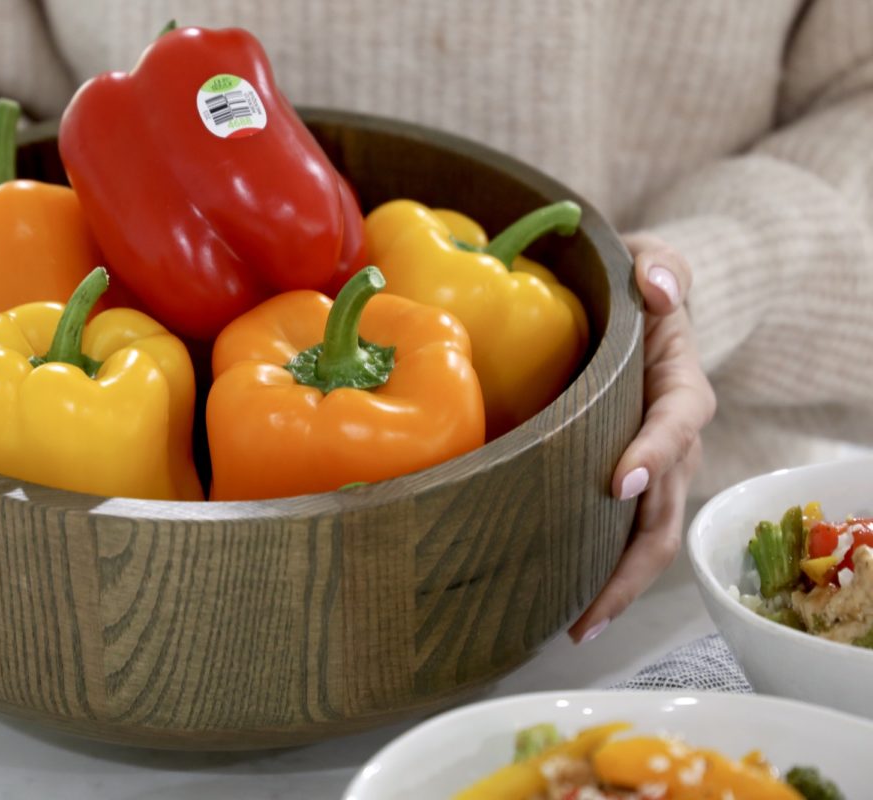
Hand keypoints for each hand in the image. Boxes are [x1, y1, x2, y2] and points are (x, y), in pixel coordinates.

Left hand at [568, 233, 715, 642]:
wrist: (645, 311)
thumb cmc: (641, 287)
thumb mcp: (652, 261)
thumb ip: (658, 266)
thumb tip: (657, 286)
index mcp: (680, 387)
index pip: (677, 423)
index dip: (653, 453)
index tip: (619, 481)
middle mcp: (676, 440)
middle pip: (664, 510)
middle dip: (631, 564)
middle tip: (590, 608)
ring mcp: (655, 471)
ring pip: (648, 539)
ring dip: (616, 587)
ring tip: (577, 627)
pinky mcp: (626, 487)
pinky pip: (621, 537)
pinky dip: (600, 575)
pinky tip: (565, 610)